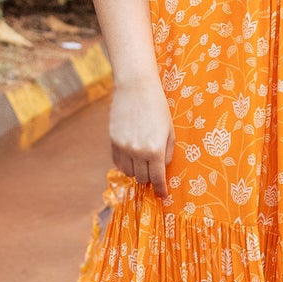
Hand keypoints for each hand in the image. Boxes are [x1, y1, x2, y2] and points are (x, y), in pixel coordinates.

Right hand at [109, 74, 174, 195]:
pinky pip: (117, 162)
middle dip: (149, 178)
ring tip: (142, 163)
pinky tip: (130, 157)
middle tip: (153, 173)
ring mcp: (123, 147)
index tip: (162, 195)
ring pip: (128, 172)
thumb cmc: (157, 106)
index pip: (157, 178)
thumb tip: (163, 168)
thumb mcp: (169, 129)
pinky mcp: (113, 140)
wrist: (135, 86)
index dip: (161, 189)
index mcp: (155, 150)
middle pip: (142, 178)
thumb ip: (167, 151)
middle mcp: (138, 152)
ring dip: (136, 171)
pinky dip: (124, 164)